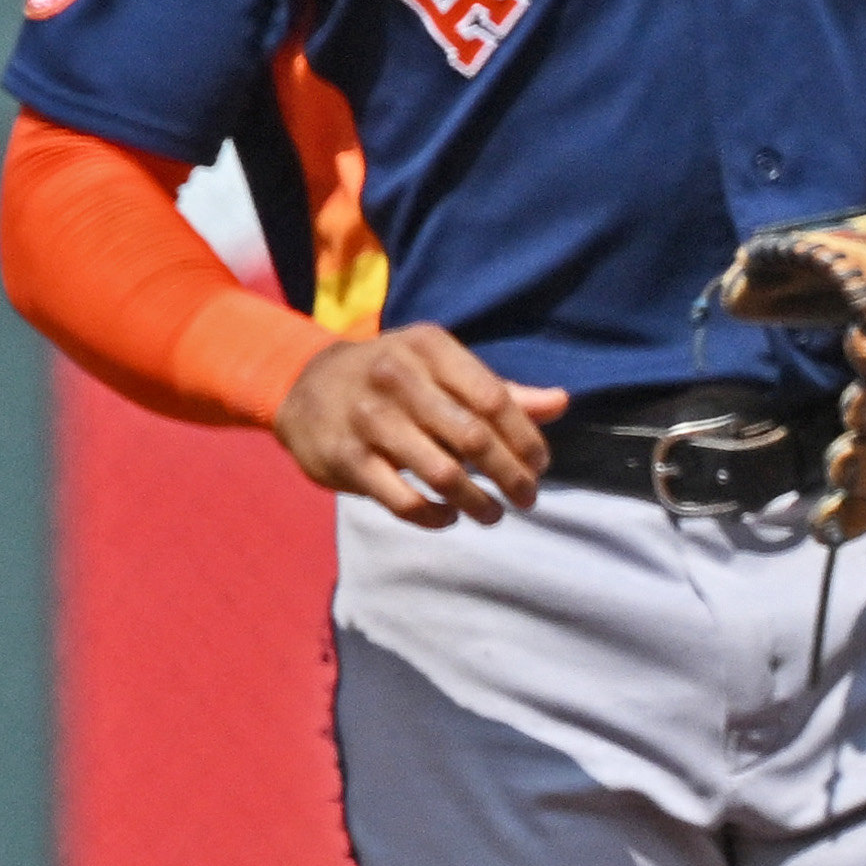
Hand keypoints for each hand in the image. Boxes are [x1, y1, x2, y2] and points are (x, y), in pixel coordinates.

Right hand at [276, 325, 571, 526]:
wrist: (303, 385)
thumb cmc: (392, 377)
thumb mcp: (440, 368)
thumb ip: (500, 390)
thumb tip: (561, 403)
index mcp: (429, 348)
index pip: (494, 398)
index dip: (525, 438)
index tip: (540, 464)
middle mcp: (396, 377)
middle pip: (473, 437)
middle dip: (510, 475)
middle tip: (527, 498)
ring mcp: (368, 418)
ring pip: (441, 474)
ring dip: (478, 502)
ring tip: (493, 514)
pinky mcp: (345, 458)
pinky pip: (402, 500)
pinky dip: (434, 516)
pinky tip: (448, 517)